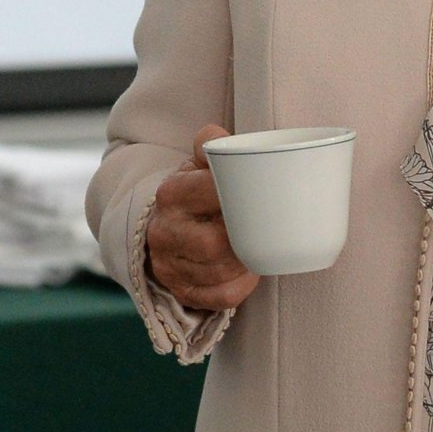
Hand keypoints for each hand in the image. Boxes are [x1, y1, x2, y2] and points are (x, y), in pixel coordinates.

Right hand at [145, 125, 260, 312]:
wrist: (166, 224)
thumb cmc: (197, 191)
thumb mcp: (199, 164)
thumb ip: (210, 145)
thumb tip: (216, 134)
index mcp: (172, 193)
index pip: (208, 193)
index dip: (240, 197)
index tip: (262, 196)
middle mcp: (164, 230)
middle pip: (213, 244)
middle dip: (245, 240)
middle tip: (268, 230)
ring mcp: (169, 264)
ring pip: (217, 273)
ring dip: (245, 264)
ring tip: (259, 250)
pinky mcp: (180, 289)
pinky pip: (217, 298)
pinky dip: (239, 288)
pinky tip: (248, 274)